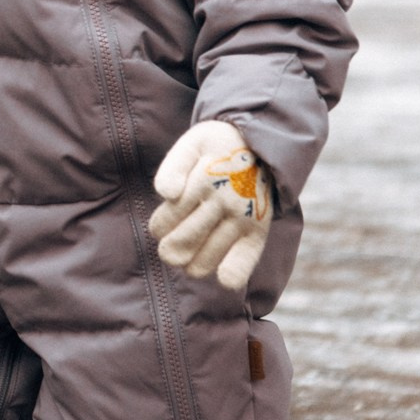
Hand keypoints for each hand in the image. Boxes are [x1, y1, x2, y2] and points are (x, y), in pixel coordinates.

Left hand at [148, 120, 273, 291]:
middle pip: (183, 243)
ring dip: (190, 263)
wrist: (260, 148)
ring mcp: (243, 219)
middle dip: (170, 249)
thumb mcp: (191, 144)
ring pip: (204, 261)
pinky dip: (229, 274)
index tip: (162, 225)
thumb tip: (167, 194)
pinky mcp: (258, 233)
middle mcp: (225, 201)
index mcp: (203, 179)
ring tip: (191, 253)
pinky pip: (242, 265)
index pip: (166, 220)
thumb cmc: (216, 149)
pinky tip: (220, 274)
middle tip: (172, 246)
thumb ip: (173, 167)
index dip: (159, 227)